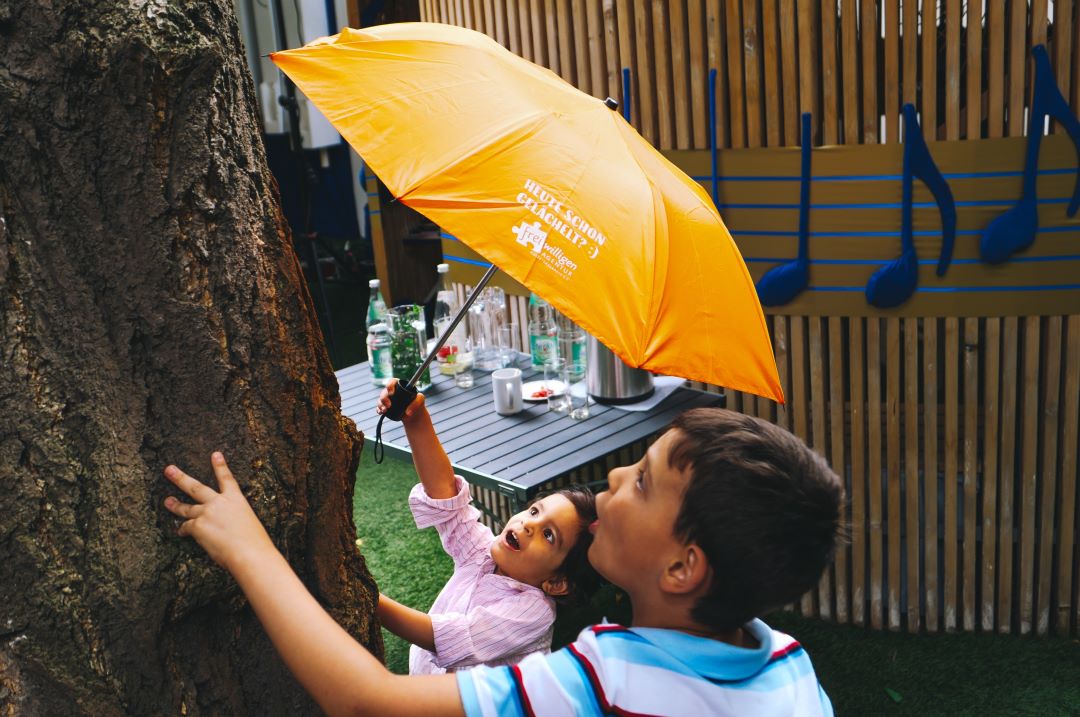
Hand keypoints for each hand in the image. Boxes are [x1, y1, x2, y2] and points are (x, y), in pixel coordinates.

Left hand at [163, 452, 274, 570]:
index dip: (220, 466)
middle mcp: (219, 502)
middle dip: (180, 478)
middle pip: (196, 487)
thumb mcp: (248, 523)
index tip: (215, 454)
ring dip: (175, 504)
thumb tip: (223, 524)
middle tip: (169, 470)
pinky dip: (184, 531)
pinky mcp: (197, 526)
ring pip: (186, 508)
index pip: (226, 478)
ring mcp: (206, 512)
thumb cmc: (255, 542)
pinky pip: (186, 527)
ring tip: (167, 501)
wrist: (249, 553)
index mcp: (236, 499)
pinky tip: (181, 533)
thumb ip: (233, 518)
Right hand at [375, 378, 425, 421]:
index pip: (392, 382)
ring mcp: (388, 399)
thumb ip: (416, 403)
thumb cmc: (418, 403)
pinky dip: (379, 410)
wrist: (414, 414)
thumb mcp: (420, 400)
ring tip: (384, 410)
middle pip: (384, 391)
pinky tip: (380, 412)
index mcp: (399, 386)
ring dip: (380, 404)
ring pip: (380, 399)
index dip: (389, 385)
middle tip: (389, 405)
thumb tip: (408, 412)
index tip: (391, 393)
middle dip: (384, 398)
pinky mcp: (386, 407)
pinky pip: (379, 407)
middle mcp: (392, 391)